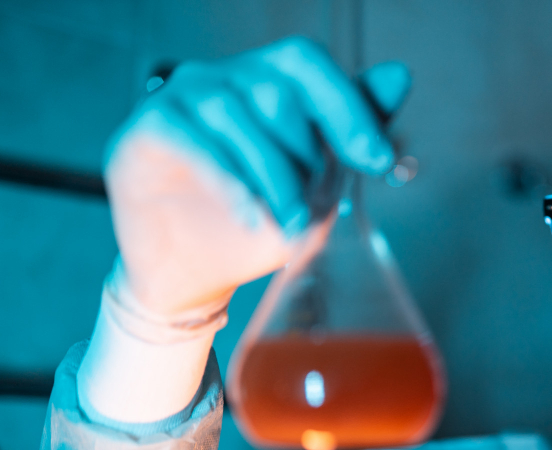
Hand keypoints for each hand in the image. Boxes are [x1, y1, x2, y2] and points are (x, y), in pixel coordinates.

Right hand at [103, 37, 410, 318]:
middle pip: (276, 93)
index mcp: (264, 82)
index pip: (307, 64)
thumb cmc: (256, 222)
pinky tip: (250, 218)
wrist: (194, 274)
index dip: (347, 108)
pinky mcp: (141, 134)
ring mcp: (177, 101)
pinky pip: (192, 142)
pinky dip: (231, 184)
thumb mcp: (318, 183)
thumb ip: (354, 131)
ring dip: (274, 178)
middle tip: (314, 211)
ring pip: (236, 116)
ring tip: (289, 226)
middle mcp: (220, 80)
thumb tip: (401, 75)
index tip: (378, 162)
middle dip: (309, 161)